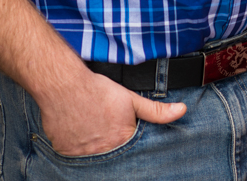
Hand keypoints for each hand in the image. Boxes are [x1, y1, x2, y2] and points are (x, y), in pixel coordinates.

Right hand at [40, 67, 186, 156]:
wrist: (65, 87)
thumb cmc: (98, 91)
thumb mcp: (131, 99)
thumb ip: (157, 111)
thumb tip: (182, 111)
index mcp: (122, 142)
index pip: (133, 153)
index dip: (130, 145)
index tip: (124, 136)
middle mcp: (103, 155)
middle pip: (114, 157)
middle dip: (114, 149)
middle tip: (108, 132)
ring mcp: (83, 157)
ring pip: (94, 159)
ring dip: (96, 149)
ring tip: (94, 132)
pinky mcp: (66, 154)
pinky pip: (76, 157)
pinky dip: (79, 149)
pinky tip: (80, 133)